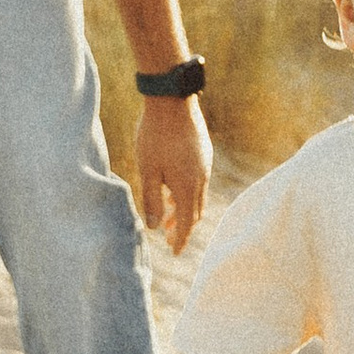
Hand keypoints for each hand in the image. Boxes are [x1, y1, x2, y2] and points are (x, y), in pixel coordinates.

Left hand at [135, 95, 210, 252]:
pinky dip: (188, 193)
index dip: (181, 239)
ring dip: (184, 209)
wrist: (173, 100)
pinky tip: (175, 187)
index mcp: (187, 187)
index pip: (187, 223)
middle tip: (168, 237)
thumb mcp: (148, 170)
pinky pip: (200, 181)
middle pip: (195, 212)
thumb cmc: (155, 136)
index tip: (175, 252)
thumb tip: (154, 227)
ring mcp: (205, 165)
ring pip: (198, 196)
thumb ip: (152, 200)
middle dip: (182, 227)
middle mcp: (201, 179)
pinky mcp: (205, 153)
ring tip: (169, 215)